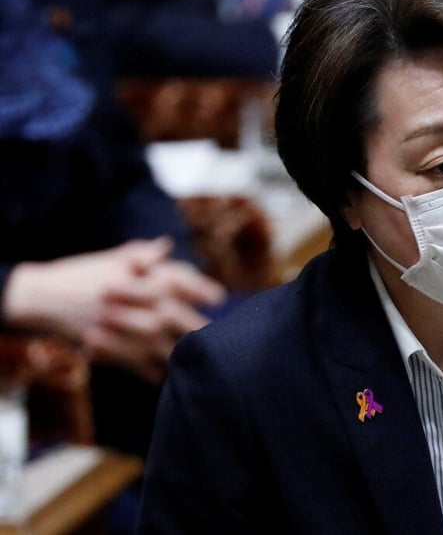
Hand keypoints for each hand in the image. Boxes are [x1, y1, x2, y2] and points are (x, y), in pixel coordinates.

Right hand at [2, 237, 225, 381]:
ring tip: (203, 359)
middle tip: (221, 335)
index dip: (202, 289)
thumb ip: (142, 255)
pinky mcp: (110, 348)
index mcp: (140, 276)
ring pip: (164, 344)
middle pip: (179, 316)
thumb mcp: (111, 258)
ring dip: (185, 352)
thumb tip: (165, 246)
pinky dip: (157, 372)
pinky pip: (141, 366)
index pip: (180, 280)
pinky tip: (170, 377)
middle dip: (200, 326)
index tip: (219, 298)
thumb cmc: (80, 273)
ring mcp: (124, 326)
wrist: (41, 297)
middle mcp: (136, 301)